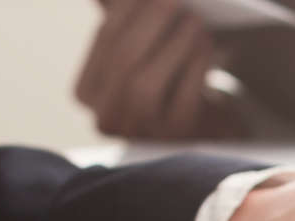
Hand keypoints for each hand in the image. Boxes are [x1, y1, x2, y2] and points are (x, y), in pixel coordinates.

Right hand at [76, 0, 241, 138]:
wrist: (201, 120)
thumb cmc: (167, 76)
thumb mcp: (145, 49)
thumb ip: (131, 20)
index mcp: (87, 90)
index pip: (105, 38)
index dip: (128, 9)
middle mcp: (107, 116)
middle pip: (122, 60)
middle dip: (150, 22)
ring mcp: (140, 130)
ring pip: (144, 84)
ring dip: (174, 43)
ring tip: (195, 20)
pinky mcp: (175, 135)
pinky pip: (182, 98)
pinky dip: (196, 65)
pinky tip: (207, 44)